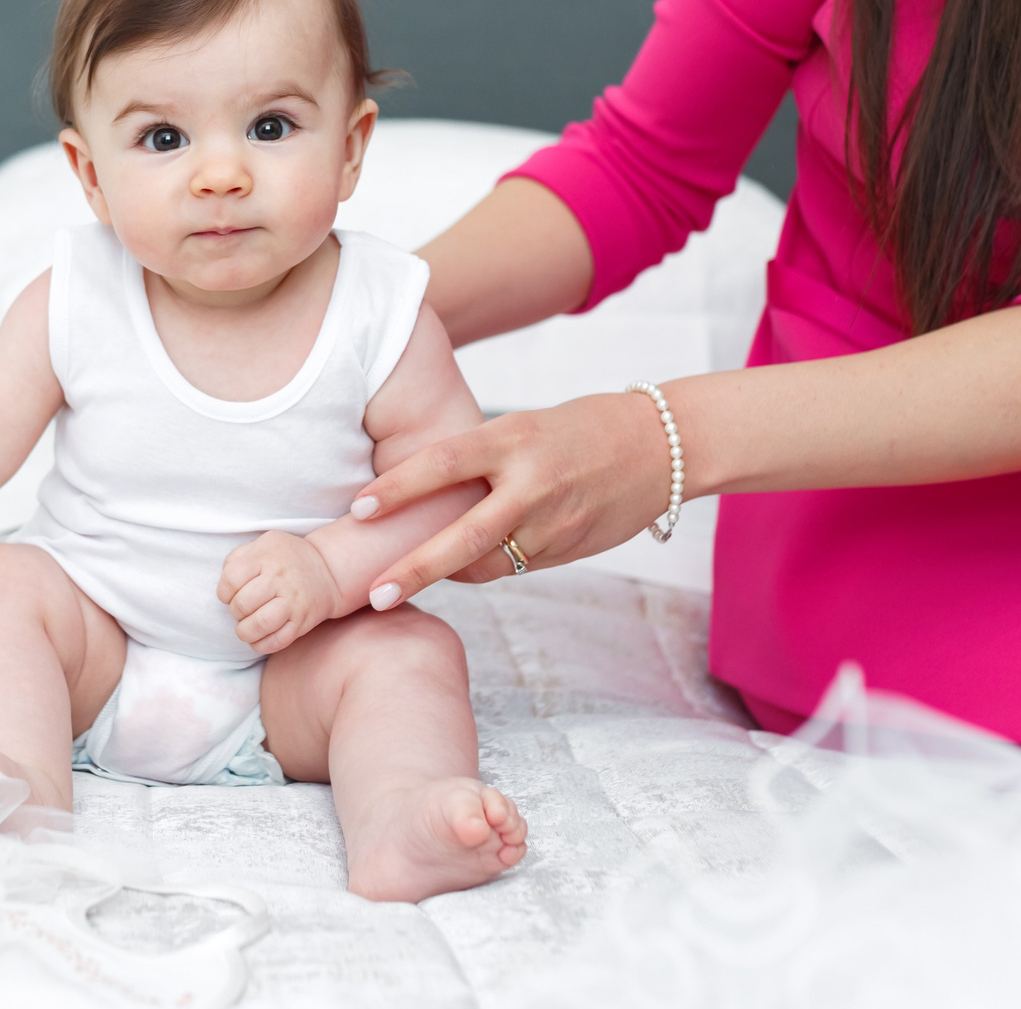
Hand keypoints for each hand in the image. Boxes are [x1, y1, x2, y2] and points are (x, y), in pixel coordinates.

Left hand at [217, 530, 341, 655]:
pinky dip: (261, 645)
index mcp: (265, 557)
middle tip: (241, 611)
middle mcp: (279, 578)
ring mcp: (293, 601)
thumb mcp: (262, 544)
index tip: (229, 595)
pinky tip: (258, 638)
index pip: (231, 579)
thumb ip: (238, 558)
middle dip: (235, 612)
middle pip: (242, 604)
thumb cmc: (286, 558)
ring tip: (246, 628)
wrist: (327, 570)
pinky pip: (277, 641)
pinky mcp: (302, 621)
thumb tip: (224, 582)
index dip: (223, 592)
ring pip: (259, 625)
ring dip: (245, 631)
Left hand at [352, 392, 674, 604]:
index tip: (358, 508)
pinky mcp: (568, 549)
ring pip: (486, 563)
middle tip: (374, 594)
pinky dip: (483, 570)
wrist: (662, 447)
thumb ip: (482, 459)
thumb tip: (426, 495)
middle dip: (414, 568)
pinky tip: (462, 567)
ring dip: (444, 575)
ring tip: (402, 583)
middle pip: (462, 535)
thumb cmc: (582, 427)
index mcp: (514, 439)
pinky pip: (513, 568)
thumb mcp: (527, 426)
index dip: (398, 488)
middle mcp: (531, 483)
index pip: (443, 463)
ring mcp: (553, 523)